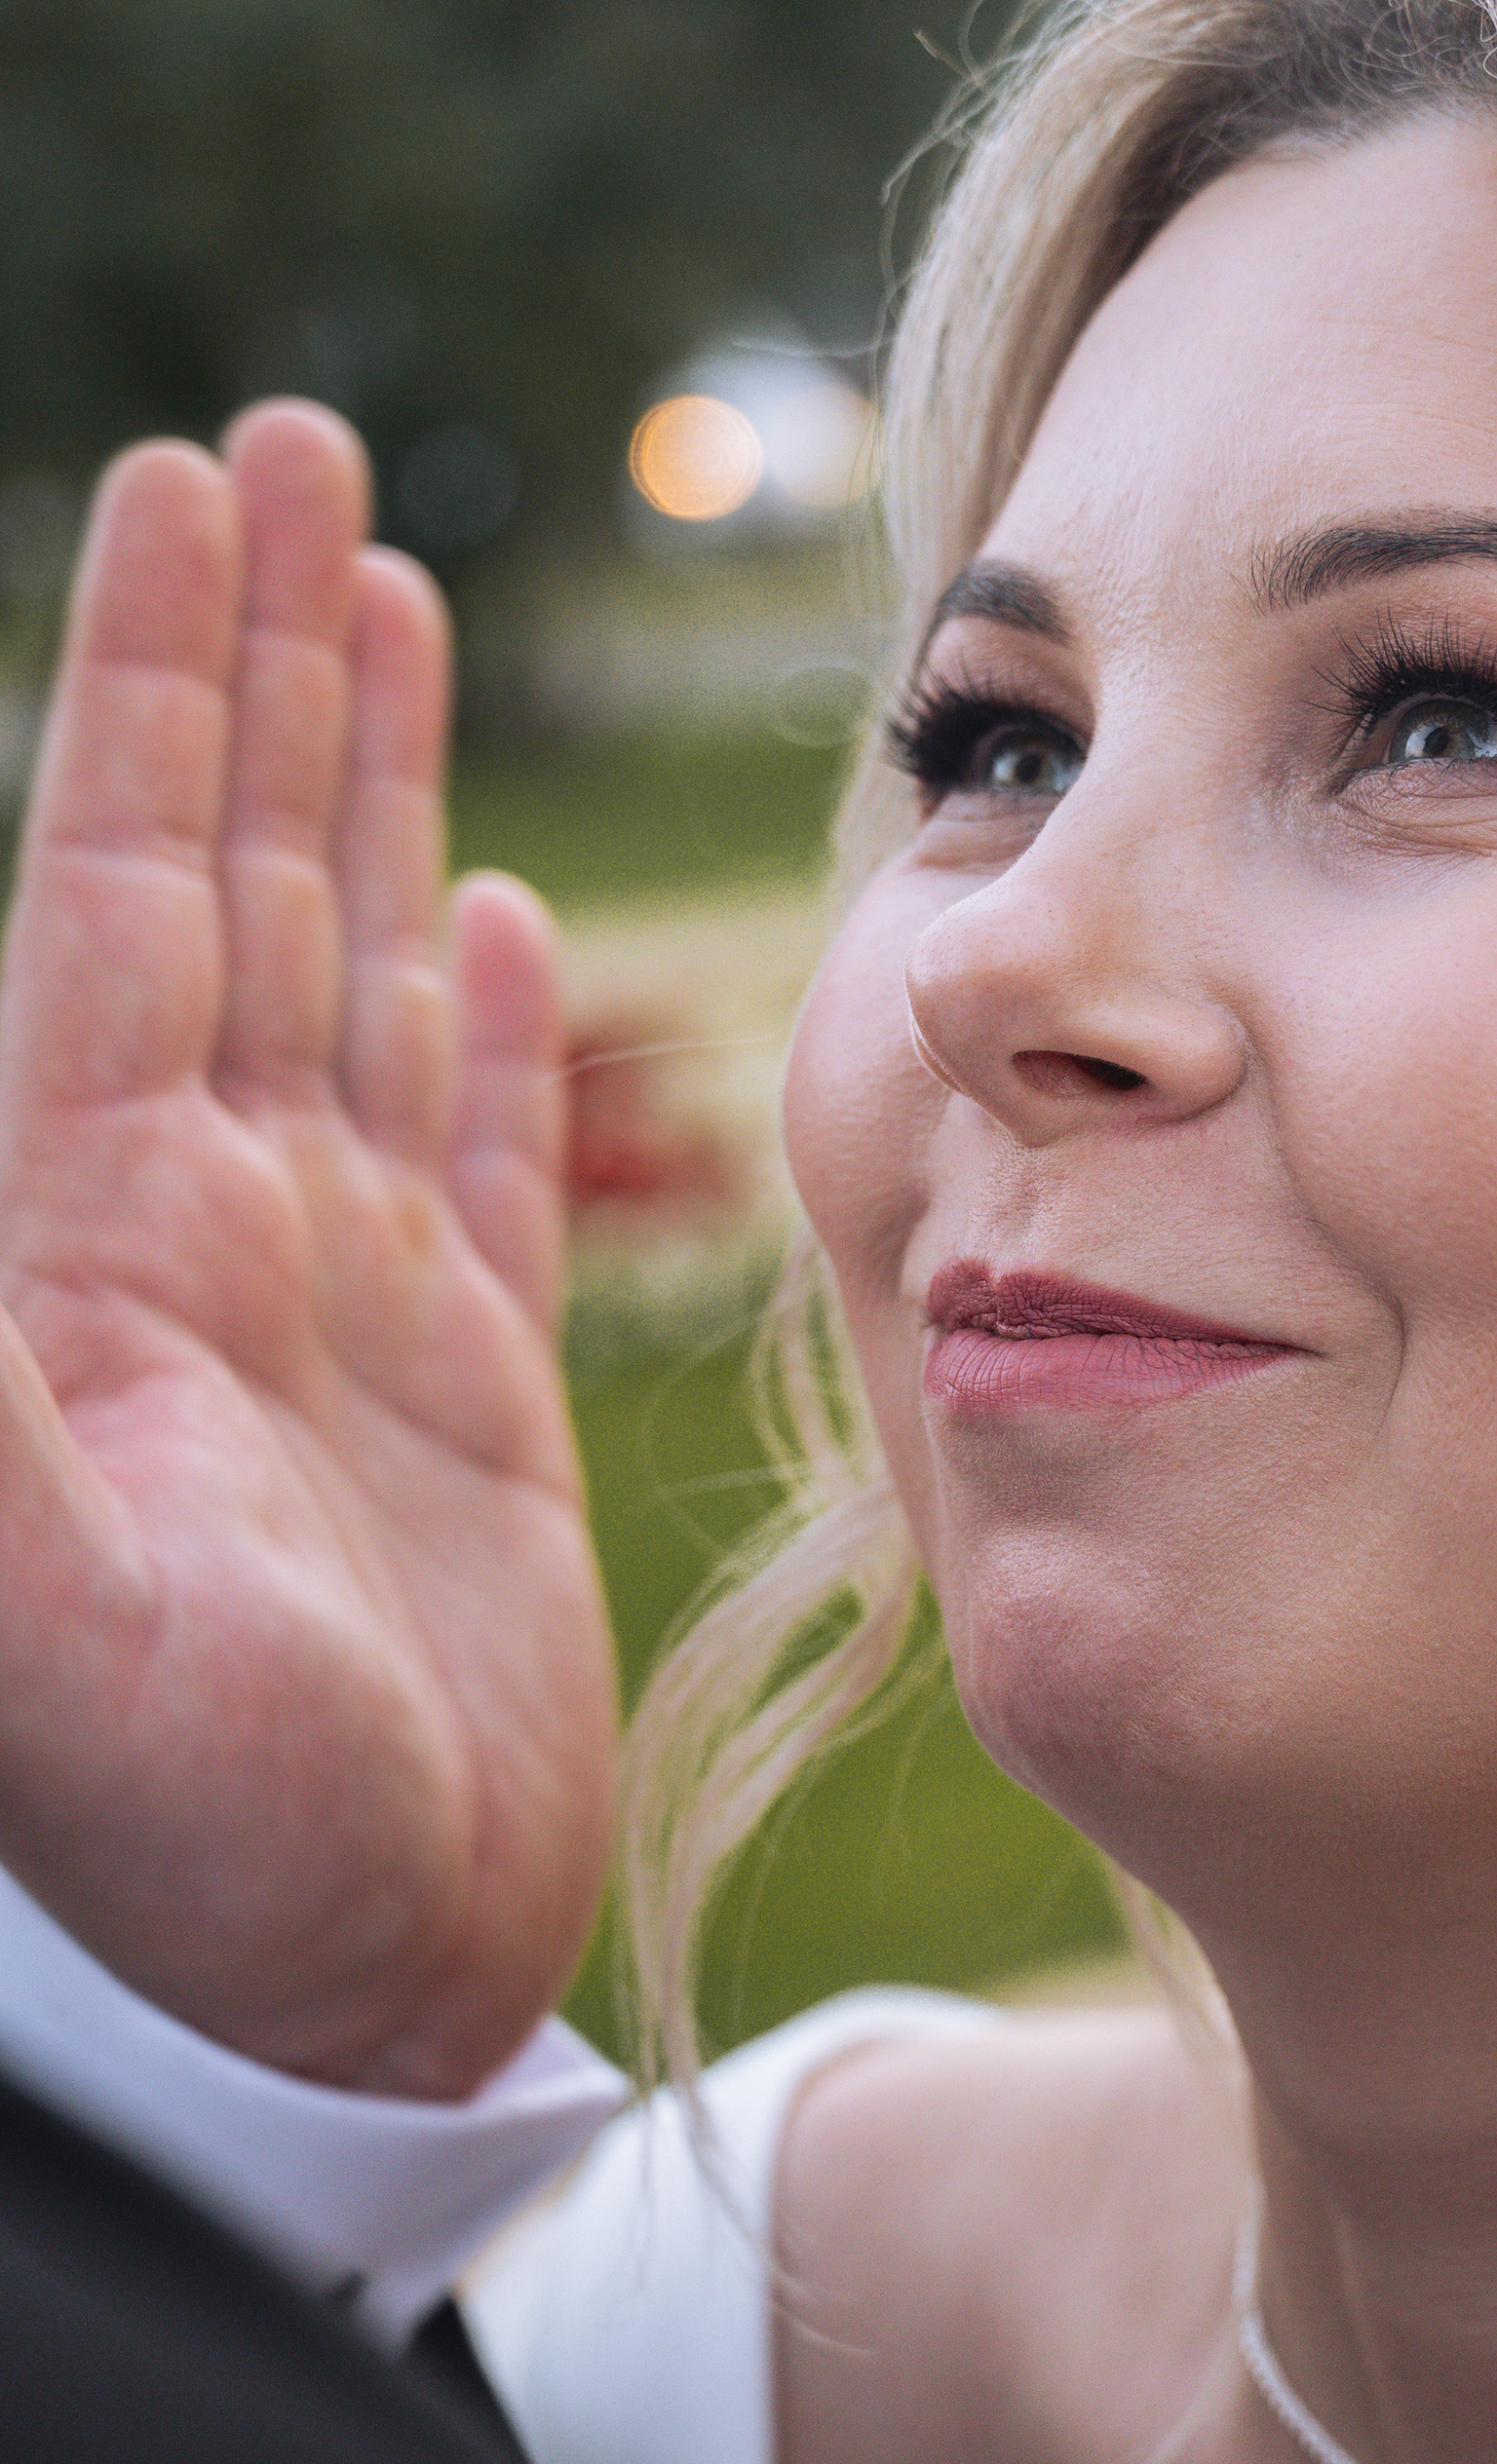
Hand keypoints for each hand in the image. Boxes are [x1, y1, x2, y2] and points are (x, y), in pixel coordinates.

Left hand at [0, 405, 614, 2095]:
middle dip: (252, 668)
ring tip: (385, 614)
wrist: (332, 2012)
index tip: (204, 480)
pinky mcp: (459, 1412)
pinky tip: (483, 923)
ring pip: (341, 982)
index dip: (157, 677)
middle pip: (227, 879)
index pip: (121, 881)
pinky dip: (469, 1030)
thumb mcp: (10, 1595)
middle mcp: (197, 1238)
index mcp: (93, 1235)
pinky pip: (458, 1167)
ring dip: (359, 797)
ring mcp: (329, 1318)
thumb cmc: (172, 1837)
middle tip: (290, 451)